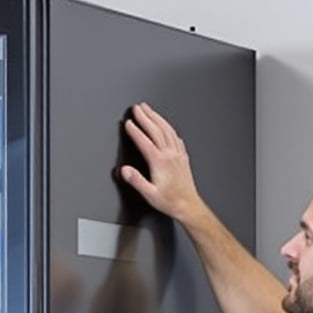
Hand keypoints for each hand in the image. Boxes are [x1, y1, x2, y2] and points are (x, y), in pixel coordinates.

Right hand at [120, 102, 207, 223]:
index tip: (128, 122)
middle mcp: (170, 155)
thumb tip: (124, 170)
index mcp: (160, 162)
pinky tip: (167, 127)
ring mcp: (178, 154)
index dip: (136, 131)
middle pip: (157, 130)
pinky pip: (176, 137)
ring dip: (157, 118)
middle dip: (146, 117)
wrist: (188, 205)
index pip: (145, 142)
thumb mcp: (149, 194)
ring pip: (167, 130)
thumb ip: (136, 181)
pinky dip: (169, 128)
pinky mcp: (183, 157)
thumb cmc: (170, 201)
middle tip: (138, 107)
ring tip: (149, 110)